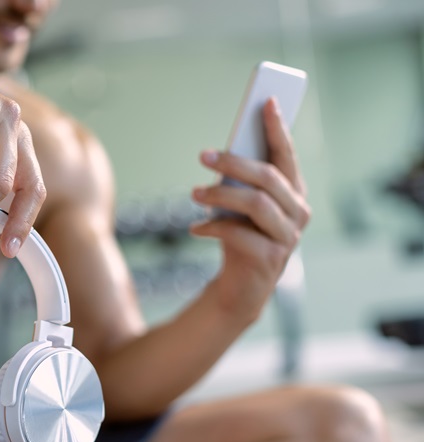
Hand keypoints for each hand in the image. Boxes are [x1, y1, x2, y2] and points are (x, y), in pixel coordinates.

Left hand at [189, 97, 310, 318]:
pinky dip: (213, 227)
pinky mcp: (271, 259)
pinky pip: (240, 234)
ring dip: (221, 195)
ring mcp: (288, 237)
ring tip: (194, 193)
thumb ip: (240, 182)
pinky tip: (195, 228)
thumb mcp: (240, 206)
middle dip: (235, 162)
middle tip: (203, 156)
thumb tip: (222, 152)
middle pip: (269, 177)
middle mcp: (298, 212)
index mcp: (294, 192)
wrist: (240, 288)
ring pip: (256, 203)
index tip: (265, 101)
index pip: (287, 155)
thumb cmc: (240, 237)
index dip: (278, 128)